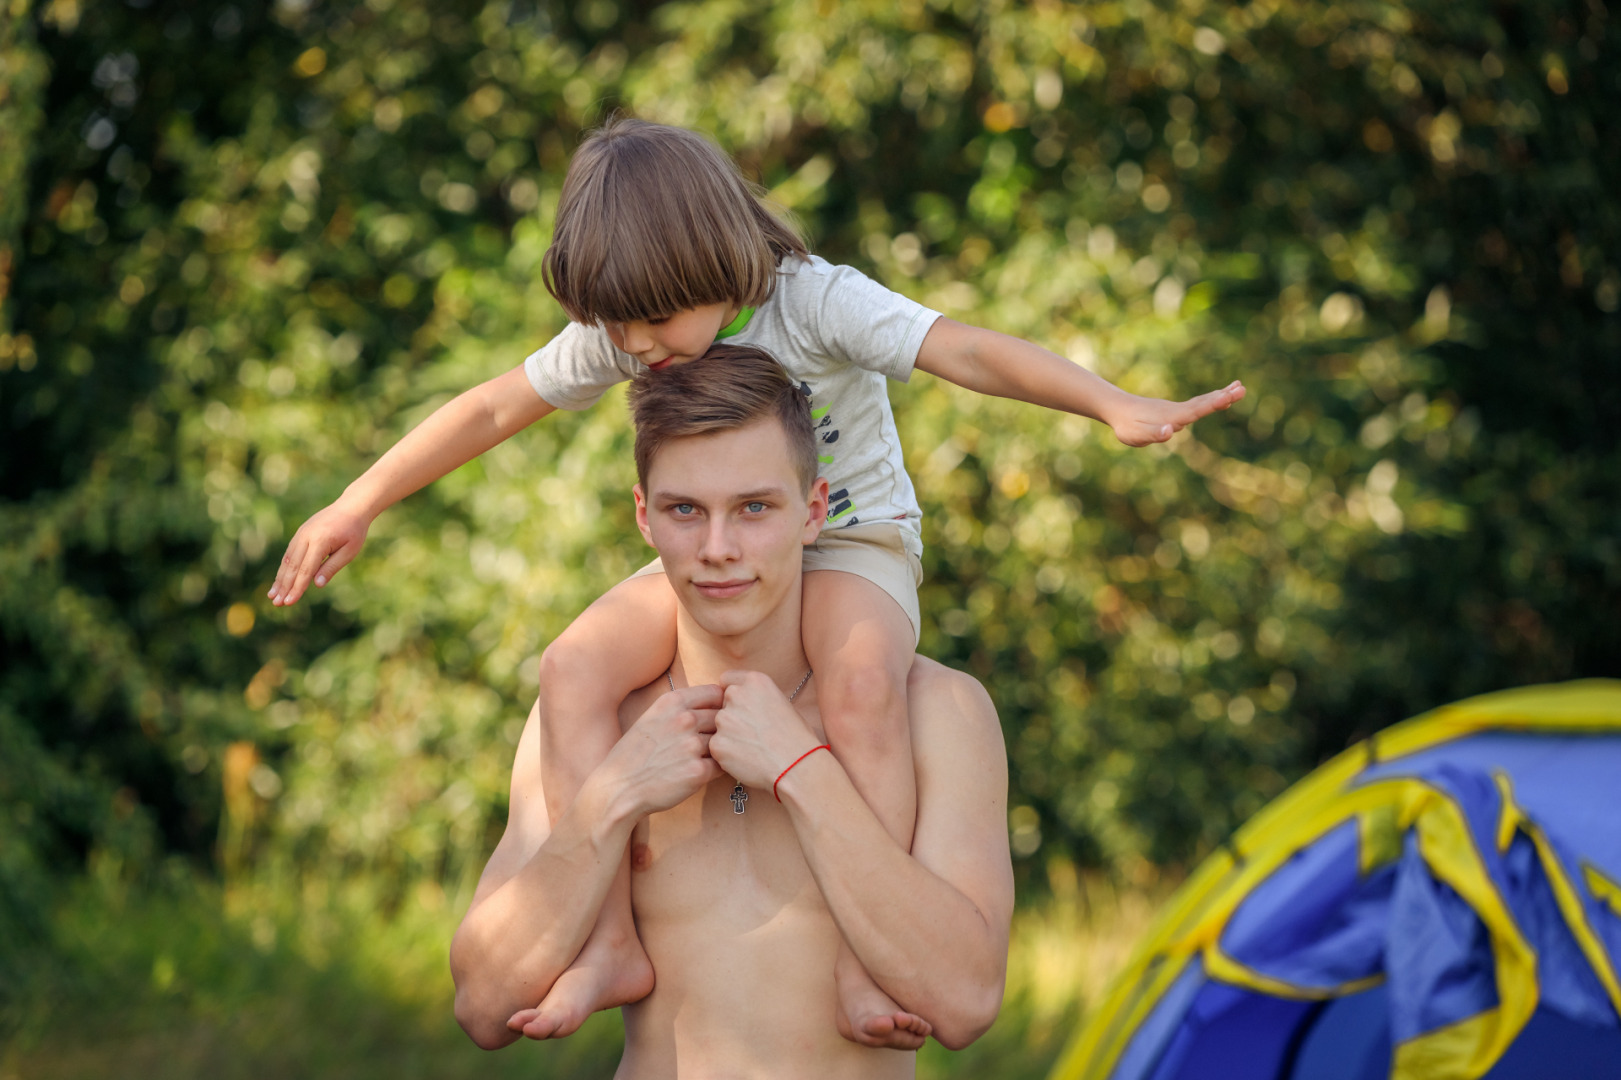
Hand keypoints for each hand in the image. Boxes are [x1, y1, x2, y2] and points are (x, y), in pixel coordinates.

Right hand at [267, 500, 371, 605]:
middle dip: (284, 587)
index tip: (290, 602)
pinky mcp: (300, 533)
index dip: (297, 587)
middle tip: (277, 603)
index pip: (306, 570)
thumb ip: (331, 568)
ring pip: (288, 560)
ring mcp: (301, 534)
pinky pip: (290, 553)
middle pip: (292, 566)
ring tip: (273, 595)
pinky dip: (284, 568)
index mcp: (320, 541)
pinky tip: (280, 580)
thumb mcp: (349, 552)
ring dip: (280, 579)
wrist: (352, 507)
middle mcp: (306, 536)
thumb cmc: (354, 531)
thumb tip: (316, 585)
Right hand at [602, 684, 725, 817]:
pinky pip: (721, 766)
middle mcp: (684, 719)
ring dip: (718, 751)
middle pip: (723, 718)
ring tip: (701, 759)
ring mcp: (692, 745)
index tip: (717, 716)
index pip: (716, 693)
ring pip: (723, 742)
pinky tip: (698, 773)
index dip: (720, 705)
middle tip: (706, 743)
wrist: (619, 787)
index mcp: (672, 702)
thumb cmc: (635, 754)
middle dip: (720, 731)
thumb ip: (680, 708)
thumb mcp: (652, 717)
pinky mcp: (698, 771)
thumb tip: (714, 701)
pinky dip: (714, 770)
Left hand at [710, 671, 821, 788]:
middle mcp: (735, 695)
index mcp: (754, 681)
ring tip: (751, 748)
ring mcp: (724, 719)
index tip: (741, 707)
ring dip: (728, 736)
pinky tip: (746, 760)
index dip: (734, 695)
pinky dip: (727, 754)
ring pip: (718, 726)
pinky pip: (717, 747)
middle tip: (750, 732)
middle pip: (722, 704)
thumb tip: (746, 704)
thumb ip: (757, 698)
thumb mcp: (782, 702)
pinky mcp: (717, 743)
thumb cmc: (796, 737)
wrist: (796, 765)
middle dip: (731, 716)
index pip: (728, 680)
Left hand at [1105, 380, 1245, 446]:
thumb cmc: (1126, 425)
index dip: (1213, 404)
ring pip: (1202, 401)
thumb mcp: (1137, 434)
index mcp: (1172, 417)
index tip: (1228, 397)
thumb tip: (1171, 431)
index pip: (1196, 411)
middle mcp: (1177, 411)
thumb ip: (1154, 433)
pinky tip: (1219, 397)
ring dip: (1220, 395)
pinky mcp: (1174, 410)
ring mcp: (1177, 409)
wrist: (1117, 408)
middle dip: (1223, 397)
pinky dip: (1211, 399)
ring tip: (1238, 387)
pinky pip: (1197, 404)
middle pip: (1203, 403)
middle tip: (1242, 389)